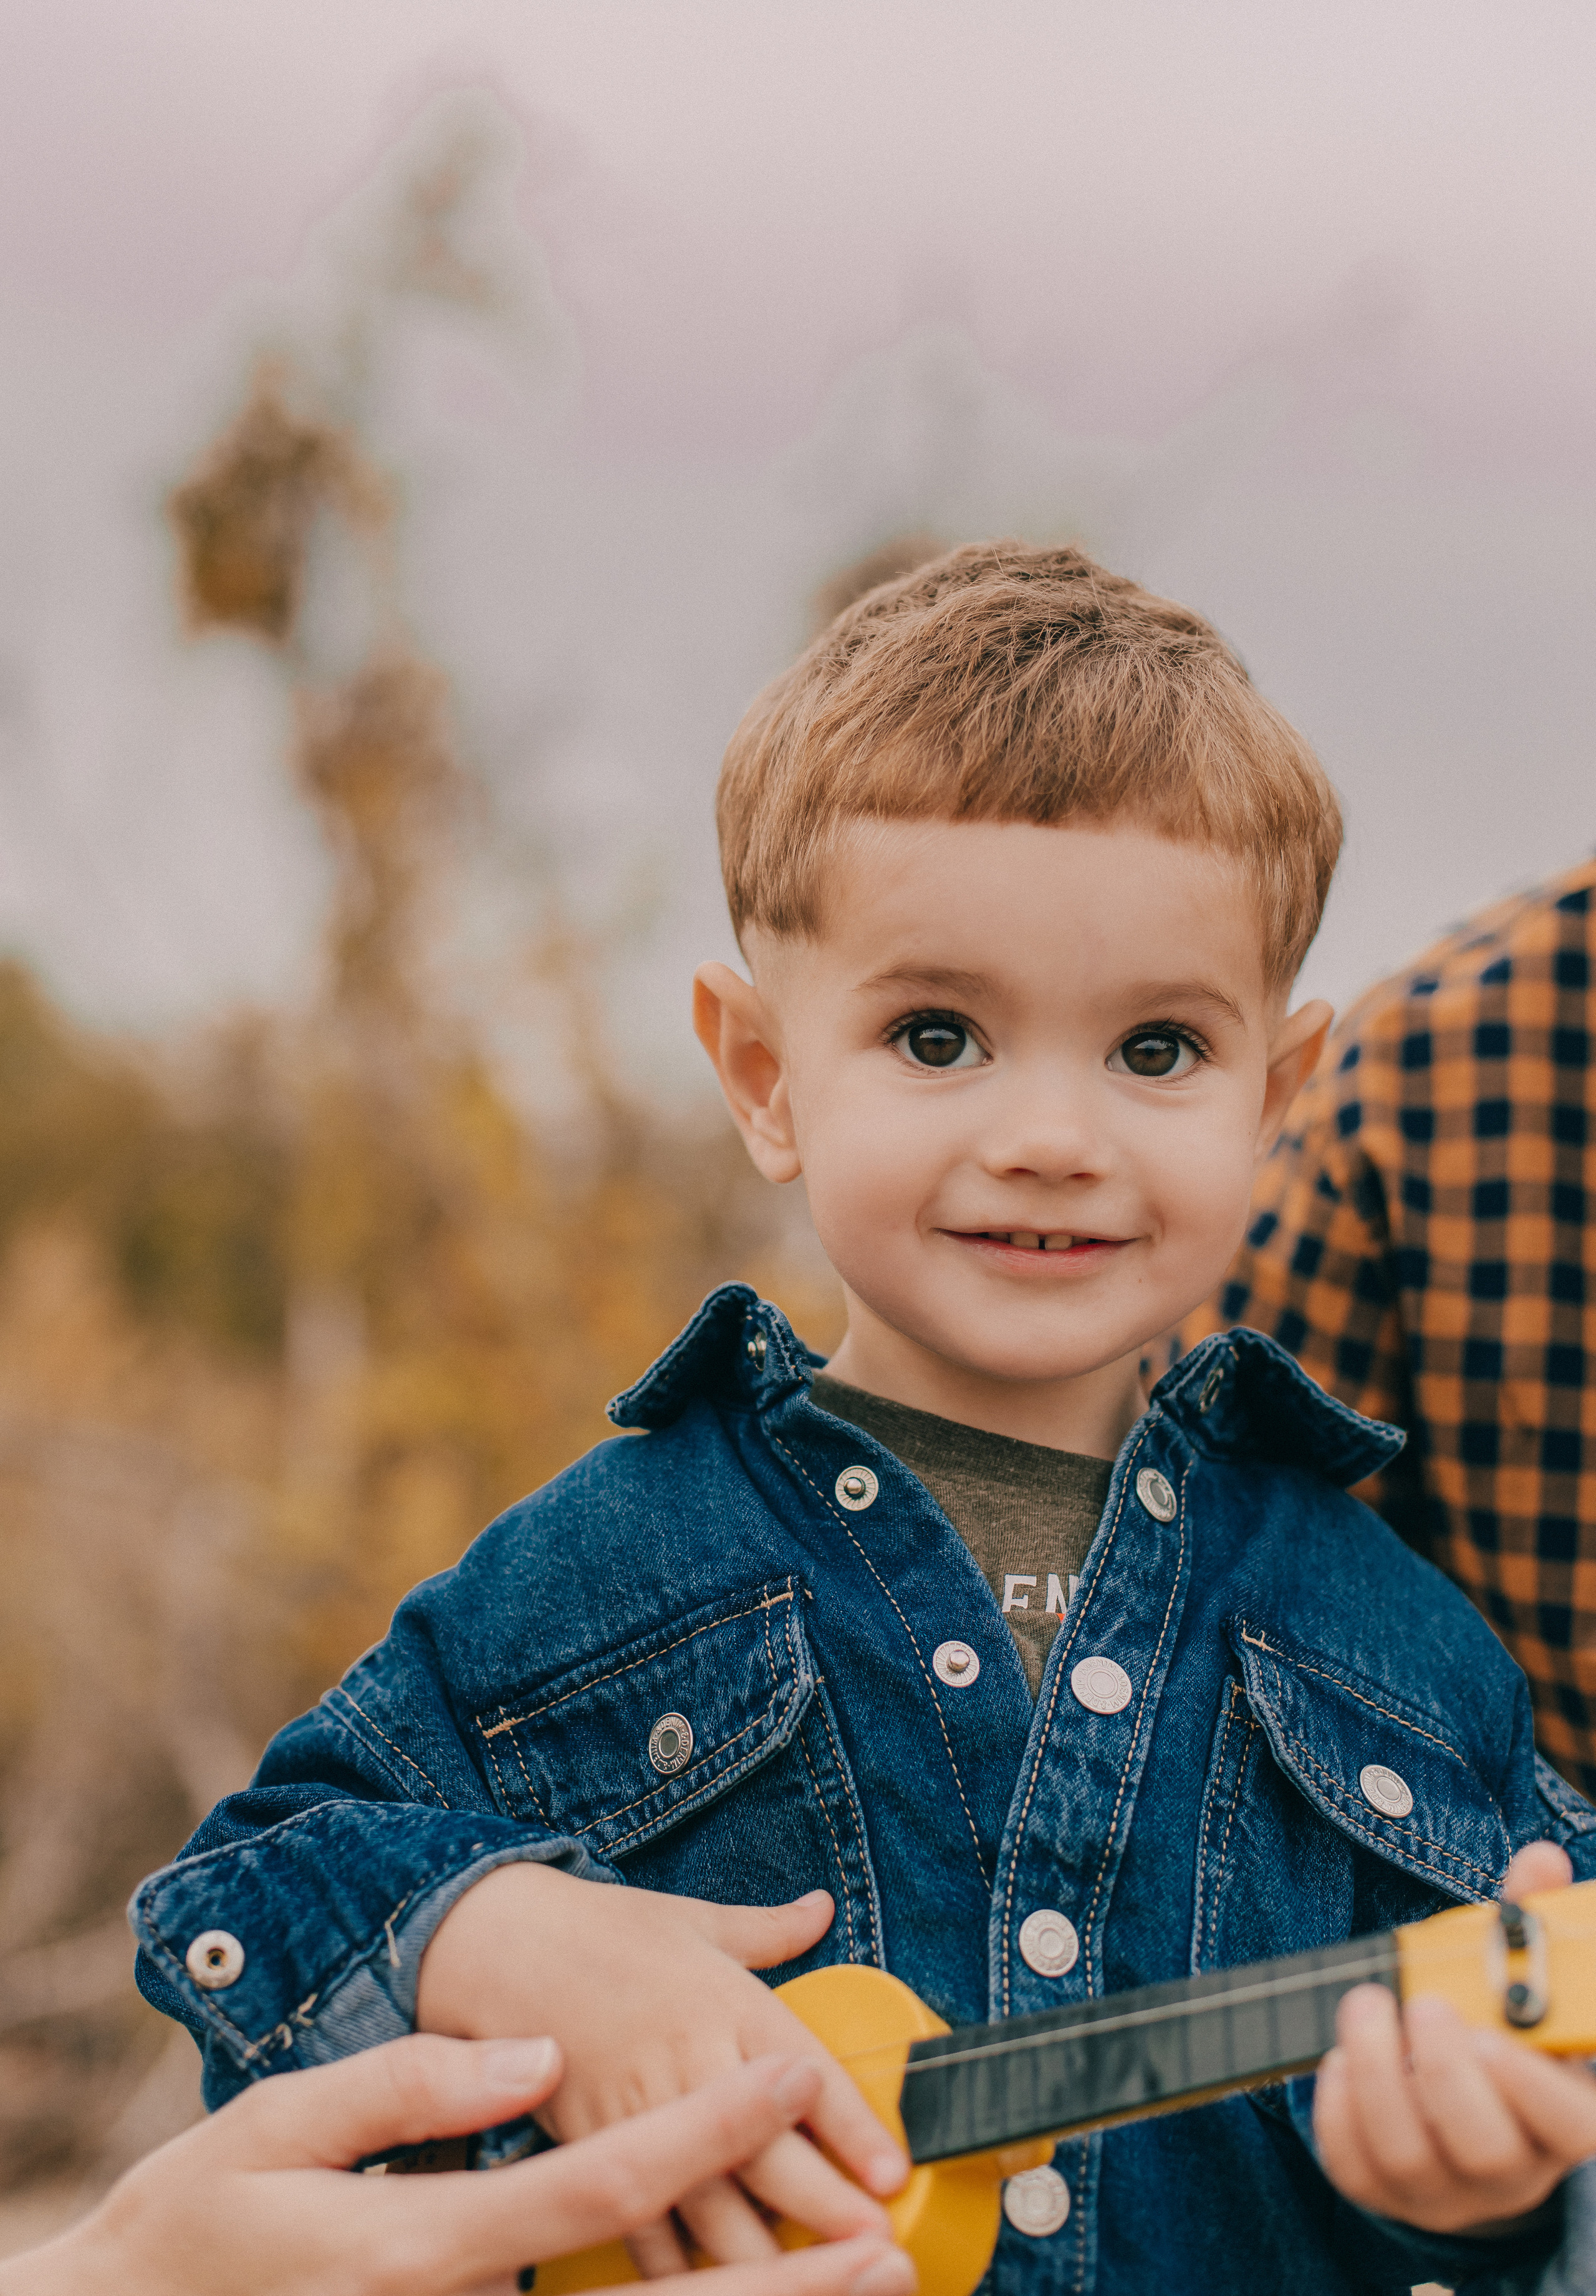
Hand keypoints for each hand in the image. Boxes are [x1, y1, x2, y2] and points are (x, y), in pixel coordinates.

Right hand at [0, 2034, 916, 2295]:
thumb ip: (408, 2090)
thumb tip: (537, 2060)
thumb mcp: (274, 2133)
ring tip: (856, 2292)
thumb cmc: (195, 2233)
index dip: (704, 2127)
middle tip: (886, 2252)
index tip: (786, 2073)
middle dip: (782, 2287)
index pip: (599, 2182)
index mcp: (424, 2247)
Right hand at [417, 1867, 907, 2274]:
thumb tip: (824, 1905)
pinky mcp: (595, 2151)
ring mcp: (641, 2114)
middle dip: (826, 2209)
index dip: (856, 2129)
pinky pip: (643, 2226)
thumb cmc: (609, 1930)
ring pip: (712, 2205)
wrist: (505, 1944)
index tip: (894, 2174)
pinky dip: (680, 2267)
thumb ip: (771, 1929)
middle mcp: (693, 2063)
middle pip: (770, 2153)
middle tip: (878, 2251)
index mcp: (729, 2005)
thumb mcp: (698, 1920)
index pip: (808, 2076)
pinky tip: (715, 2287)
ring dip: (767, 2255)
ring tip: (815, 2286)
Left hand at [1315, 1840, 1595, 2233]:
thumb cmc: (1498, 2034)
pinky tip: (1338, 2057)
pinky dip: (1337, 2107)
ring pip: (1407, 2158)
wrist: (1464, 2106)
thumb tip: (1541, 1861)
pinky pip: (1353, 2167)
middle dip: (1441, 2073)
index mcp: (1563, 2119)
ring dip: (1377, 2074)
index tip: (1491, 2036)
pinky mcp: (1385, 2192)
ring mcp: (1446, 2192)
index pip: (1570, 2128)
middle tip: (1419, 2005)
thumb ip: (1530, 1927)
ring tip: (1366, 2004)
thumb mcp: (1522, 1985)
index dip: (1532, 2089)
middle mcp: (1512, 2171)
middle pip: (1483, 2151)